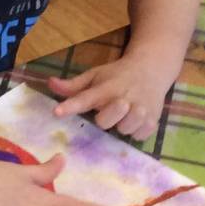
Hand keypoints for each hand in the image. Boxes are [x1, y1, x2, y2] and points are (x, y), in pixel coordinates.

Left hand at [46, 54, 178, 139]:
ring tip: (123, 115)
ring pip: (125, 129)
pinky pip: (140, 136)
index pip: (86, 97)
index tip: (57, 112)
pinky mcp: (154, 119)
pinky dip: (135, 132)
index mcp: (107, 86)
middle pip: (106, 120)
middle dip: (104, 119)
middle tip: (108, 109)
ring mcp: (142, 109)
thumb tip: (50, 84)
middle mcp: (125, 97)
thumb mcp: (95, 75)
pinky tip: (135, 121)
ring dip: (121, 126)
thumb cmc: (117, 76)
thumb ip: (73, 85)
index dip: (71, 105)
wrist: (151, 69)